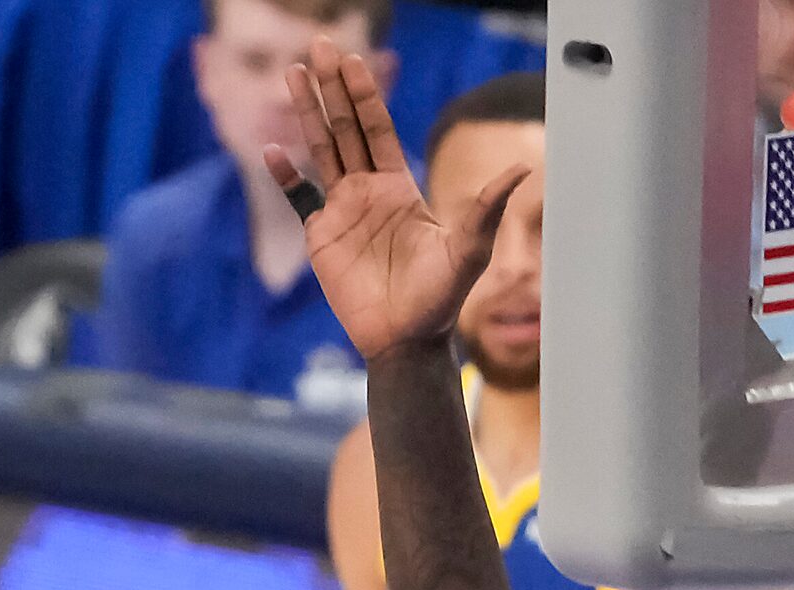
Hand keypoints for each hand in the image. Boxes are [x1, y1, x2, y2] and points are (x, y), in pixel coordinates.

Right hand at [263, 37, 526, 362]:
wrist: (407, 340)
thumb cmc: (440, 299)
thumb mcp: (469, 249)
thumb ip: (488, 207)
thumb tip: (522, 169)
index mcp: (399, 187)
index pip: (377, 129)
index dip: (364, 96)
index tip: (353, 61)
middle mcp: (369, 191)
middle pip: (346, 129)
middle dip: (333, 89)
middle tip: (320, 46)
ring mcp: (343, 212)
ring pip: (321, 151)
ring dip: (307, 114)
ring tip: (293, 74)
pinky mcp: (321, 237)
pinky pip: (300, 199)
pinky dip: (286, 176)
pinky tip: (271, 150)